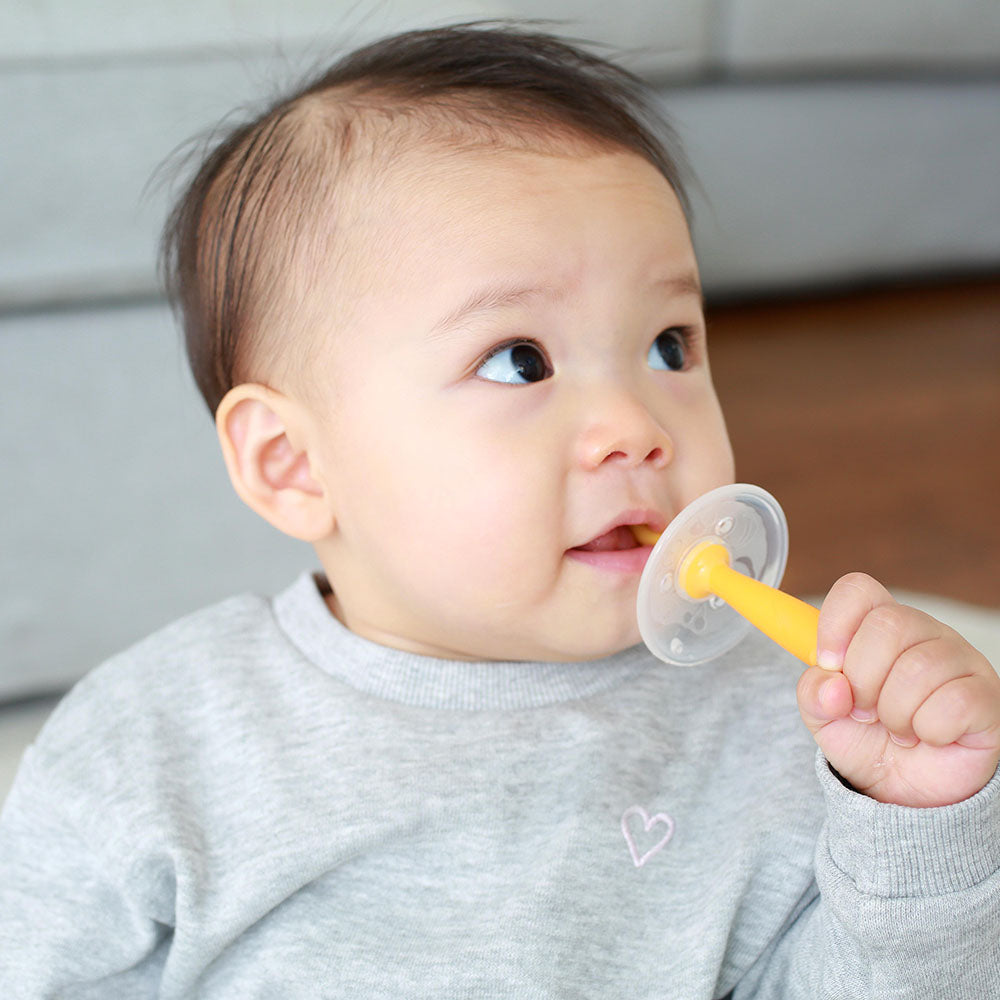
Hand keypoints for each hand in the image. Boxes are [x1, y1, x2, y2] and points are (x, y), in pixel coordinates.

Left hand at [796, 573, 999, 806]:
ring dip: (894, 712)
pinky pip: (952, 703)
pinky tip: (928, 736)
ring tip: (897, 728)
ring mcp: (960, 660)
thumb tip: (832, 685)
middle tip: (864, 710)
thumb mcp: (823, 716)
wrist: (904, 789)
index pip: (858, 590)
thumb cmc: (867, 739)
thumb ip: (813, 693)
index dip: (835, 622)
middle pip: (887, 626)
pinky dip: (928, 730)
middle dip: (863, 680)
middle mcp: (924, 633)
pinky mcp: (986, 697)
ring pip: (918, 667)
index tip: (827, 663)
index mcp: (879, 626)